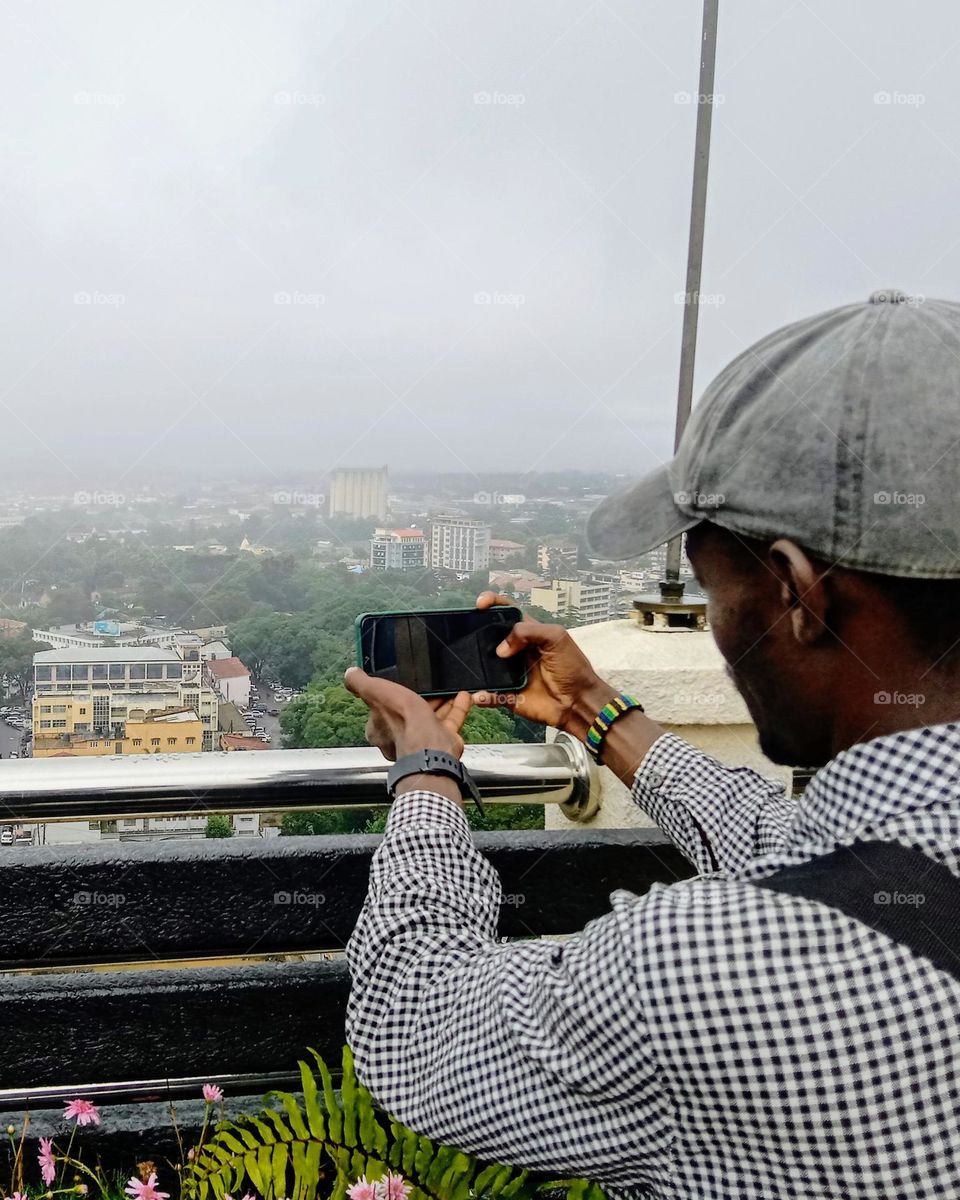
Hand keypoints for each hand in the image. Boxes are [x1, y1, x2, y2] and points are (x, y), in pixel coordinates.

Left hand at [344, 667, 470, 761]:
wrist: (430, 747)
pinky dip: (457, 707)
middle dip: (419, 697)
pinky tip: (462, 695)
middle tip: (428, 682)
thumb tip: (350, 673)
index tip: (401, 682)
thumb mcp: (375, 693)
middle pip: (409, 712)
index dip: (391, 695)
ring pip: (431, 716)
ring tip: (447, 685)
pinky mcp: (442, 740)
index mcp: (379, 728)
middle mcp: (399, 736)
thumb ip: (360, 683)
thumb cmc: (402, 721)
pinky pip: (450, 721)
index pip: (382, 709)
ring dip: (440, 700)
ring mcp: (422, 740)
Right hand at [472, 591, 615, 736]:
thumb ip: (529, 631)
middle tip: (466, 636)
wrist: (578, 702)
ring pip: (485, 667)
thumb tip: (501, 648)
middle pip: (490, 638)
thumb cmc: (571, 667)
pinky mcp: (508, 695)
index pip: (507, 612)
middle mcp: (516, 651)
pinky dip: (482, 696)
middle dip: (476, 635)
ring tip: (467, 664)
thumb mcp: (556, 638)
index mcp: (528, 633)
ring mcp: (510, 674)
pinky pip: (490, 695)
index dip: (493, 604)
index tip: (480, 604)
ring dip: (475, 666)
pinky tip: (480, 695)